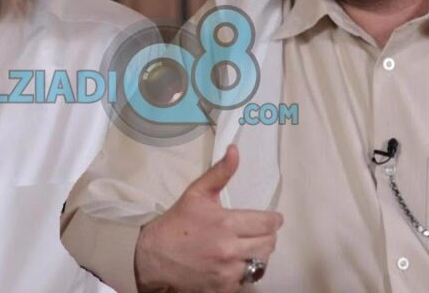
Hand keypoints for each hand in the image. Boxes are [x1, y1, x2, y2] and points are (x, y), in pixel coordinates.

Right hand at [133, 145, 283, 292]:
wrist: (154, 257)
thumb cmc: (176, 223)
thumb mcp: (197, 193)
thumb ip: (220, 172)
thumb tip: (234, 150)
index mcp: (227, 223)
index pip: (269, 224)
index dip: (273, 220)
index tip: (272, 219)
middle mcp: (230, 249)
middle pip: (269, 244)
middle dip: (267, 236)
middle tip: (257, 232)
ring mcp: (227, 272)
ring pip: (260, 263)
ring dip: (257, 254)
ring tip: (245, 247)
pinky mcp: (223, 288)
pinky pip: (246, 280)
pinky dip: (243, 271)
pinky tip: (231, 262)